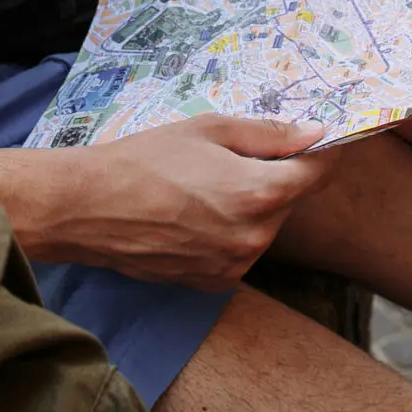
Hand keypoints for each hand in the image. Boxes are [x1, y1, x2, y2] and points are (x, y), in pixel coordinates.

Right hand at [36, 116, 336, 289]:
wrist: (89, 208)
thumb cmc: (145, 159)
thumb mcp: (209, 129)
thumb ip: (269, 133)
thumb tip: (316, 133)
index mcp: (260, 194)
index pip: (317, 173)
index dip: (321, 151)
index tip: (317, 137)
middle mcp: (256, 237)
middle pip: (288, 199)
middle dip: (274, 175)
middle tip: (233, 155)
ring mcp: (236, 265)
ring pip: (264, 225)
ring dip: (250, 204)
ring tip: (204, 185)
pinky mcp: (215, 281)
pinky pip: (240, 248)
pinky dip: (230, 229)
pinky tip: (194, 212)